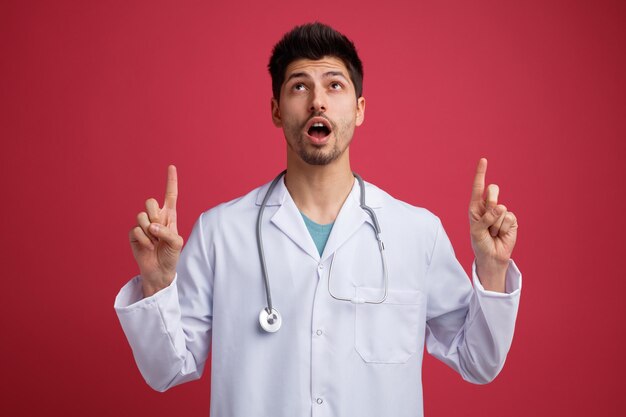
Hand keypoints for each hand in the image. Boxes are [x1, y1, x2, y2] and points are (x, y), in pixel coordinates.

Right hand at [129, 165, 183, 296]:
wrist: (159, 270)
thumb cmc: (171, 255)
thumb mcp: (176, 243)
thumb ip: (166, 232)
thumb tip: (151, 226)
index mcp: (169, 216)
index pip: (170, 195)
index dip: (171, 181)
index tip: (171, 166)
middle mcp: (156, 217)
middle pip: (150, 202)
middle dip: (154, 214)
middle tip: (158, 230)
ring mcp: (144, 225)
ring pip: (141, 216)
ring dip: (149, 231)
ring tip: (154, 242)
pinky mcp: (134, 234)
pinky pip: (136, 230)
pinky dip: (143, 240)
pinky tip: (147, 247)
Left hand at [469, 158, 517, 291]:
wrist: (492, 256)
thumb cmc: (480, 243)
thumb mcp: (476, 231)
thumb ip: (485, 218)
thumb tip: (501, 208)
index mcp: (476, 206)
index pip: (478, 187)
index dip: (481, 173)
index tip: (483, 160)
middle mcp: (488, 206)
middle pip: (493, 191)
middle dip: (490, 203)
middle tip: (487, 221)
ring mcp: (501, 212)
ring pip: (500, 209)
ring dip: (495, 225)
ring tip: (492, 233)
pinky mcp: (512, 220)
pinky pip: (509, 218)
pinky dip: (503, 228)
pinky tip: (501, 234)